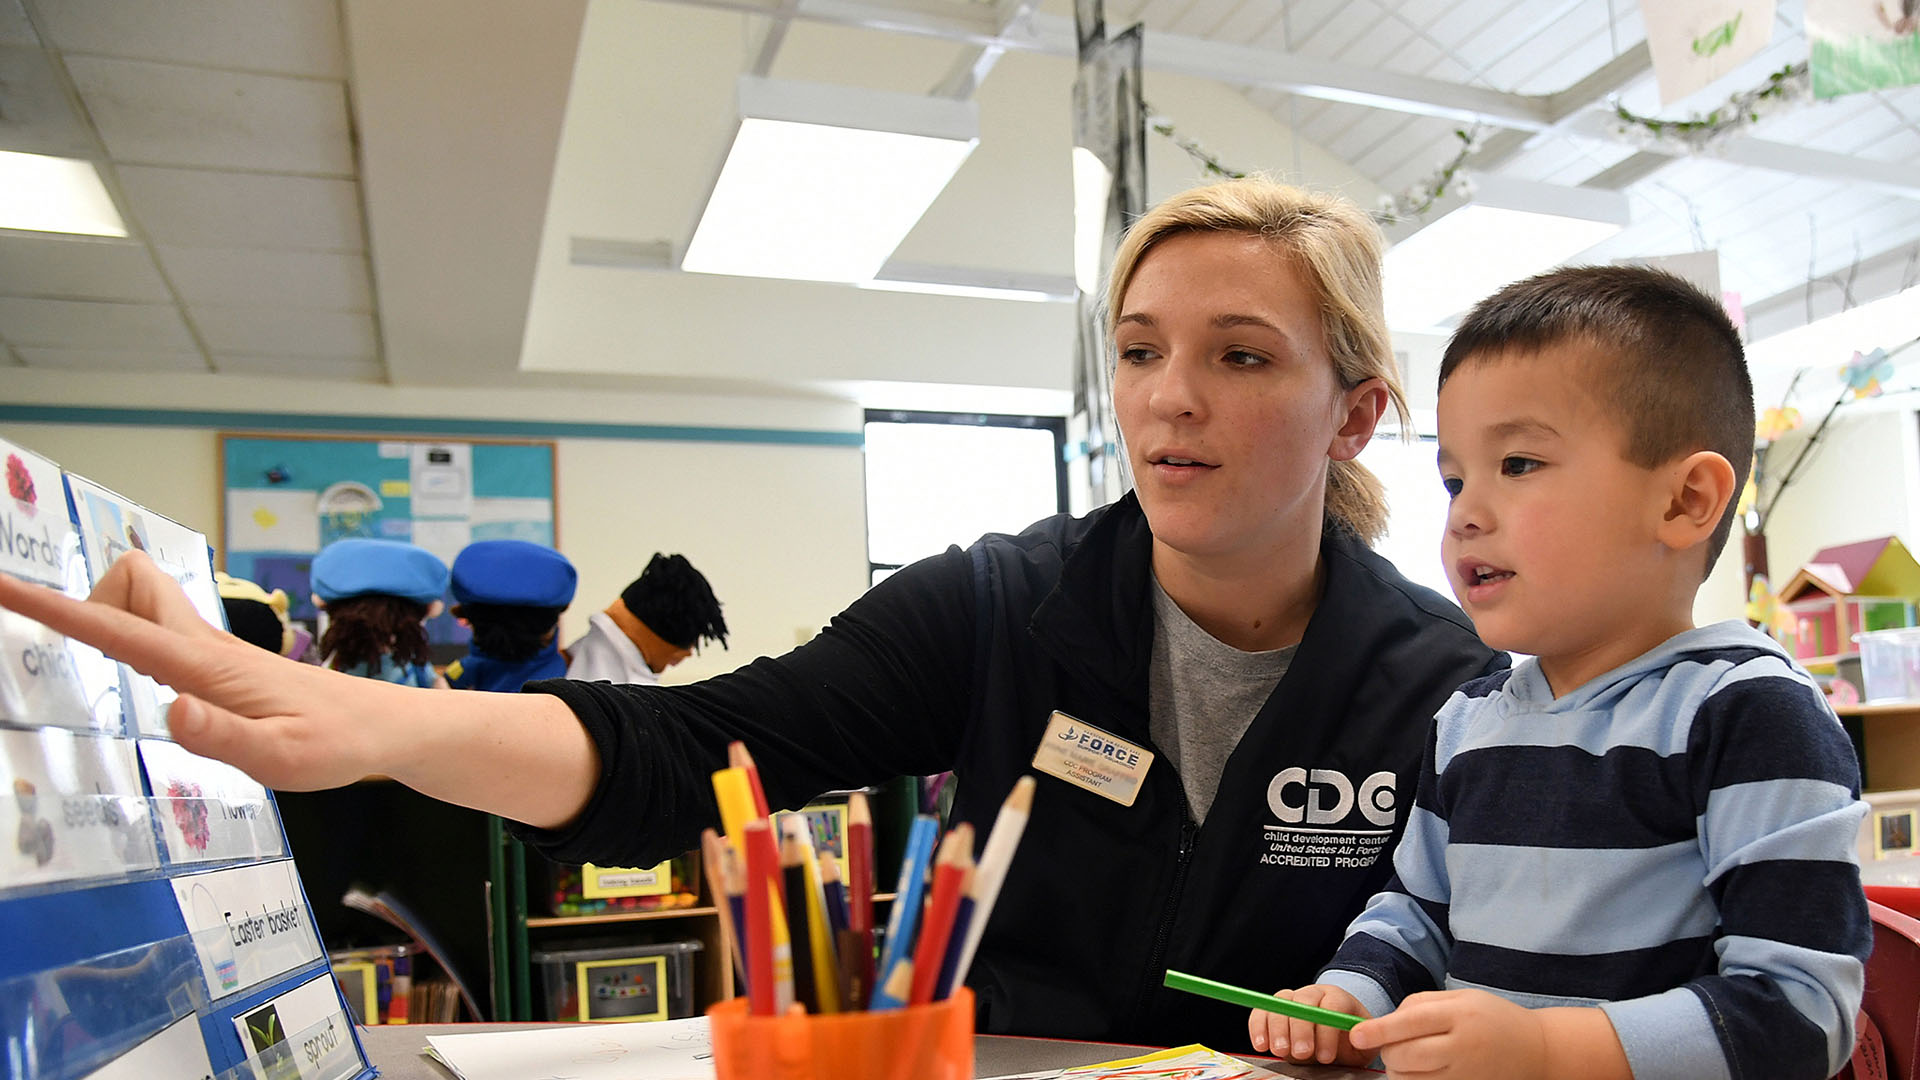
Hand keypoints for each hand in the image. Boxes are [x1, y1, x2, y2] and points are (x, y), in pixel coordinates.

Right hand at [0, 551, 401, 789]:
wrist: (385, 728)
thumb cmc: (338, 745)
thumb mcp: (282, 760)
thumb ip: (224, 737)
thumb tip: (171, 708)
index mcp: (207, 667)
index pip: (116, 628)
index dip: (51, 607)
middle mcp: (206, 648)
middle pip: (130, 583)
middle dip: (85, 599)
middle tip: (62, 643)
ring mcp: (214, 652)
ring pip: (144, 604)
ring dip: (108, 618)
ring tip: (90, 666)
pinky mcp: (222, 665)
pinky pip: (160, 632)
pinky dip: (131, 639)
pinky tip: (137, 682)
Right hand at [1247, 984, 1372, 1065]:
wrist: (1335, 1034)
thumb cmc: (1350, 1040)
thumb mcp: (1364, 1043)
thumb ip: (1363, 1040)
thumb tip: (1357, 1038)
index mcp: (1338, 998)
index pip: (1333, 1005)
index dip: (1327, 1031)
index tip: (1326, 1057)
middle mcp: (1313, 993)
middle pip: (1303, 1002)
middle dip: (1300, 1029)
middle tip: (1301, 1053)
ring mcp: (1291, 999)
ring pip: (1280, 1004)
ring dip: (1278, 1029)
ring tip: (1280, 1051)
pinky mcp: (1273, 1009)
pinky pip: (1262, 1011)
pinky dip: (1259, 1027)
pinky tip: (1261, 1045)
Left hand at [1349, 989, 1547, 1078]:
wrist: (1537, 1050)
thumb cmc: (1492, 1018)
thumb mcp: (1461, 998)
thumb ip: (1422, 1004)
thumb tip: (1386, 1021)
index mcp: (1460, 1014)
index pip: (1411, 1022)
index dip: (1380, 1030)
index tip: (1355, 1035)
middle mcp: (1463, 1046)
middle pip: (1407, 1056)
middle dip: (1388, 1051)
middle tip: (1393, 1045)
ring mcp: (1465, 1074)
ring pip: (1411, 1079)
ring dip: (1399, 1070)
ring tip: (1411, 1057)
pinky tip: (1423, 1071)